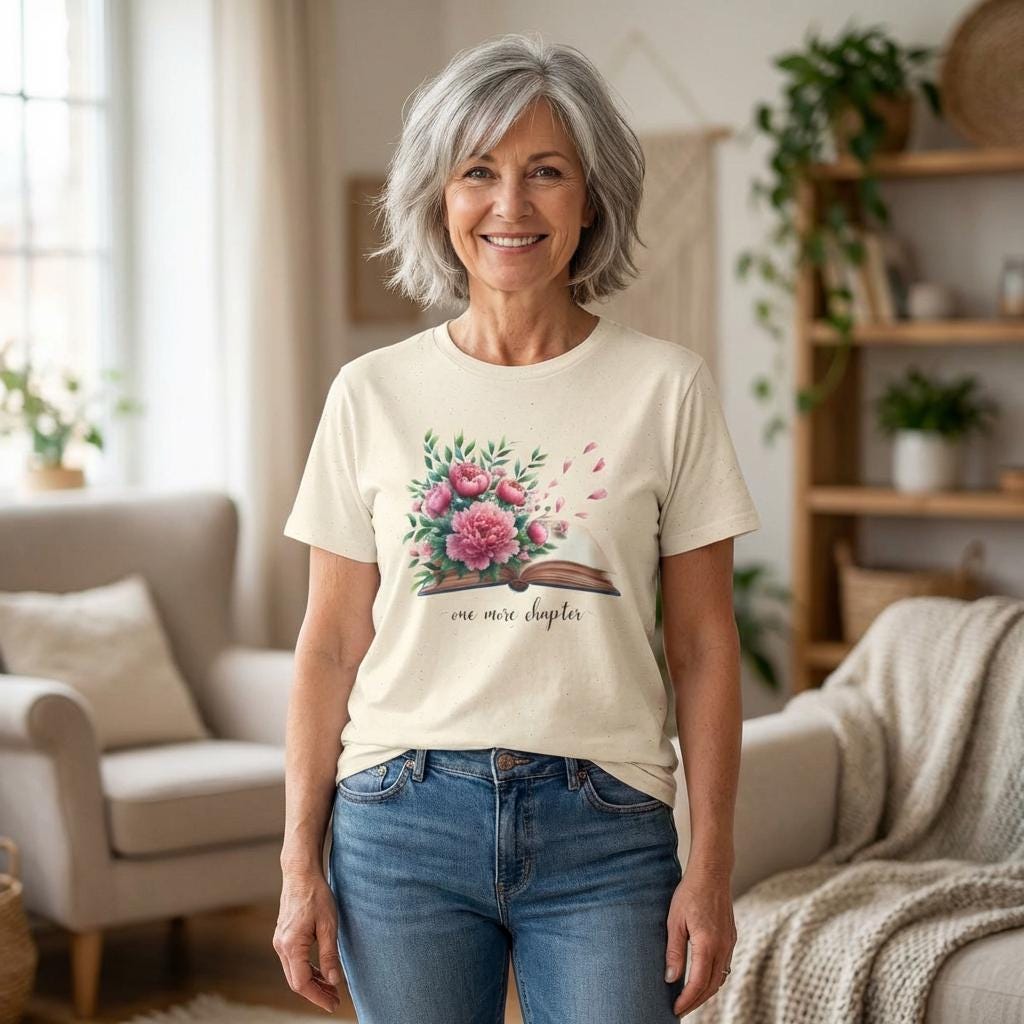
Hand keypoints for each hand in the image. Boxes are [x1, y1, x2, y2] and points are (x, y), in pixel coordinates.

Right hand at [273, 871, 343, 1012]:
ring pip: (294, 972)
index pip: (302, 983)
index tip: (334, 1004)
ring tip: (332, 988)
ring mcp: (280, 941)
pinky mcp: (283, 936)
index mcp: (291, 945)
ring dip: (312, 982)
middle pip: (296, 981)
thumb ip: (329, 955)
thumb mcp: (329, 925)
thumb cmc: (316, 895)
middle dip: (316, 993)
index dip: (318, 997)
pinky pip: (293, 961)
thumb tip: (334, 981)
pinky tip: (321, 971)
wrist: (300, 873)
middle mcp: (281, 946)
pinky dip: (307, 970)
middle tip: (335, 999)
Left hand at [664, 869, 736, 1017]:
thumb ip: (674, 952)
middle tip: (681, 1010)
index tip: (675, 1010)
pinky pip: (724, 966)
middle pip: (712, 986)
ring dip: (706, 992)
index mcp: (708, 944)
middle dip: (696, 1002)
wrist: (712, 873)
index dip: (687, 1000)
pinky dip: (713, 978)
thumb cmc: (690, 893)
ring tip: (689, 999)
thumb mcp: (675, 921)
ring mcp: (729, 943)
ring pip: (720, 978)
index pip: (698, 983)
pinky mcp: (731, 937)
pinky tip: (701, 978)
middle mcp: (723, 947)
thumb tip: (671, 979)